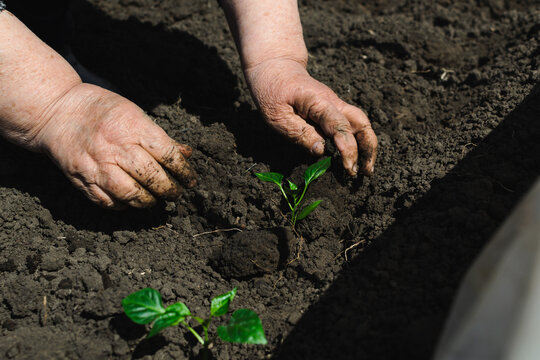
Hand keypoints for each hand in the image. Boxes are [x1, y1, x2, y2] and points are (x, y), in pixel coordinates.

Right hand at [32, 83, 196, 208]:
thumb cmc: (101, 110)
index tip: (190, 181)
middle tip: (176, 193)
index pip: (167, 154)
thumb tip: (186, 153)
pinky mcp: (82, 179)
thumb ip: (158, 136)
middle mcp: (115, 148)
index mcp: (132, 127)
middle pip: (152, 177)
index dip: (183, 171)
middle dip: (169, 190)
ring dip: (148, 201)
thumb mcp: (133, 112)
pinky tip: (131, 201)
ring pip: (130, 194)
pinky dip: (123, 205)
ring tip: (155, 200)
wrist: (56, 112)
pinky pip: (108, 202)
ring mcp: (97, 166)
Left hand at [244, 58, 376, 175]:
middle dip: (367, 148)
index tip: (348, 167)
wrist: (275, 67)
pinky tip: (354, 157)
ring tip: (365, 170)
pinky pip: (351, 124)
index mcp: (319, 102)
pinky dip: (357, 140)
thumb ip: (299, 133)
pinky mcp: (333, 109)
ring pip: (360, 123)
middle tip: (364, 173)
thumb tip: (321, 151)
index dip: (347, 148)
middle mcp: (333, 102)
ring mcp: (335, 105)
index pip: (340, 127)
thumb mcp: (277, 116)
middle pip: (361, 123)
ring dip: (367, 145)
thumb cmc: (272, 91)